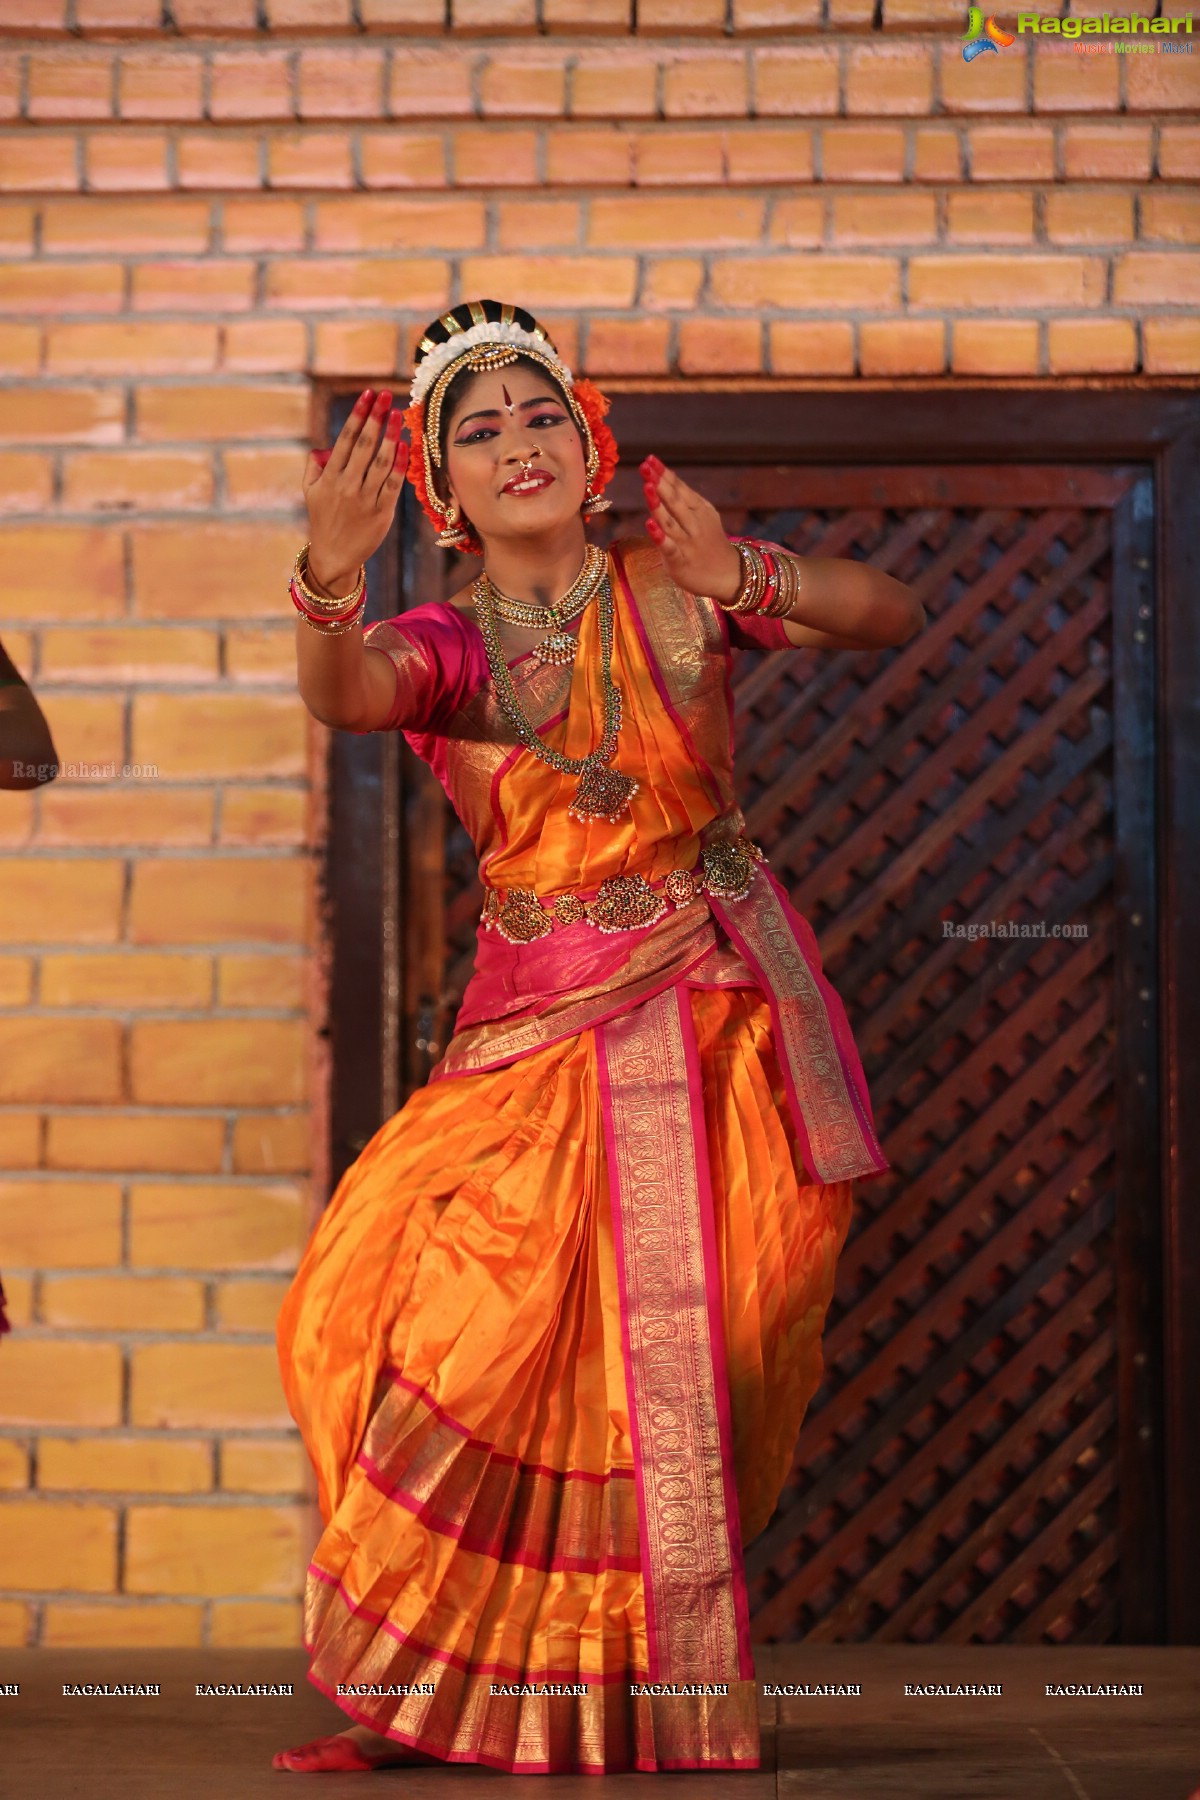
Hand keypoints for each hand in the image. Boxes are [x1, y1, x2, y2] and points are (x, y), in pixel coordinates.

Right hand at [302, 387, 409, 591]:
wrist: (333, 556)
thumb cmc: (323, 519)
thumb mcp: (311, 492)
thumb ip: (314, 467)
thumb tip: (323, 447)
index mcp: (330, 476)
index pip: (346, 438)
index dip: (358, 415)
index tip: (368, 395)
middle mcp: (347, 484)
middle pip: (365, 445)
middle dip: (376, 417)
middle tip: (386, 395)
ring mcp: (365, 499)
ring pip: (381, 462)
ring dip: (390, 435)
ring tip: (398, 415)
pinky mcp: (381, 513)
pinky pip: (392, 485)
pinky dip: (399, 465)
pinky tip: (405, 446)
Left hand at [640, 455, 740, 603]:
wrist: (729, 575)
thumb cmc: (710, 543)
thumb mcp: (703, 517)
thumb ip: (684, 500)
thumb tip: (663, 476)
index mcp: (699, 510)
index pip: (680, 489)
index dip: (665, 474)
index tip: (650, 459)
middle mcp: (694, 524)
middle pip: (675, 501)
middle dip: (660, 483)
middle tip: (645, 467)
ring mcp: (688, 542)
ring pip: (670, 521)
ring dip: (658, 504)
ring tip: (647, 487)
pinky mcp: (680, 561)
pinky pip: (669, 547)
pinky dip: (659, 536)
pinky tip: (649, 524)